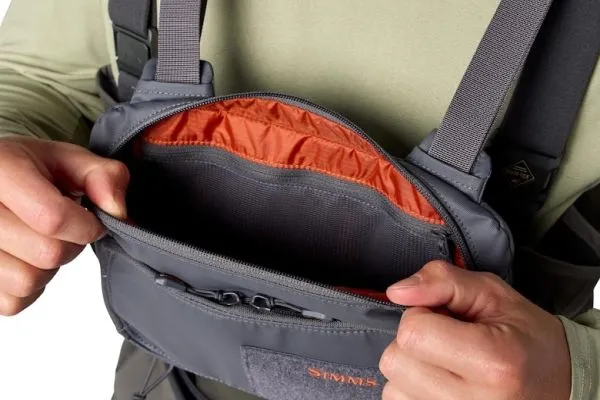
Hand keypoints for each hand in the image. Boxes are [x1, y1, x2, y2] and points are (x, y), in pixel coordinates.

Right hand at [0, 136, 128, 315]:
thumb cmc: (28, 169)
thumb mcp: (68, 158)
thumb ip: (103, 176)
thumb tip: (117, 209)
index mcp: (1, 171)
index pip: (52, 218)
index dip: (86, 226)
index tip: (91, 221)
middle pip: (47, 254)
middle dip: (71, 245)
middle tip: (64, 229)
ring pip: (28, 281)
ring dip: (48, 267)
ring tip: (40, 240)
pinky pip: (12, 301)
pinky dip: (29, 287)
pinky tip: (23, 257)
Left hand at [379, 261, 570, 399]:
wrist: (560, 382)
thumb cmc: (526, 336)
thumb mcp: (492, 293)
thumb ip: (442, 281)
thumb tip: (397, 291)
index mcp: (492, 362)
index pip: (412, 332)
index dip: (421, 314)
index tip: (445, 317)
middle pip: (395, 361)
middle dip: (413, 341)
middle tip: (446, 339)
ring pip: (392, 388)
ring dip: (411, 368)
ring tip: (447, 362)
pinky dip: (412, 390)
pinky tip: (441, 381)